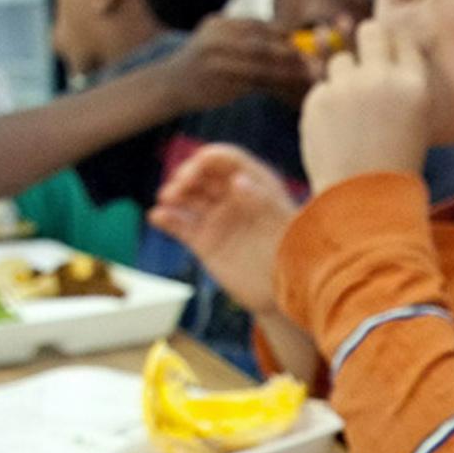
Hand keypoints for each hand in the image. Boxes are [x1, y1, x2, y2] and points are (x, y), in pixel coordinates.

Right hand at [148, 143, 298, 314]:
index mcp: (256, 185)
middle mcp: (234, 198)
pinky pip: (180, 225)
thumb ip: (261, 201)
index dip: (210, 158)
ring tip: (168, 198)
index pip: (227, 160)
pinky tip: (158, 217)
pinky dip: (166, 219)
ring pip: (188, 197)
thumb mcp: (282, 224)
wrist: (289, 294)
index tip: (198, 164)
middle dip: (187, 175)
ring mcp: (218, 219)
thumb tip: (238, 180)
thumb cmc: (295, 255)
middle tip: (178, 187)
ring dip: (173, 192)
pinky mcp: (205, 242)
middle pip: (202, 175)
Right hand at [165, 15, 313, 113]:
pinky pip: (255, 84)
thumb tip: (287, 41)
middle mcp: (216, 39)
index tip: (300, 44)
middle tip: (311, 61)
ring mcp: (217, 61)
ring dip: (286, 72)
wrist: (171, 83)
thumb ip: (245, 38)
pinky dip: (275, 87)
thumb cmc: (203, 64)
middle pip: (261, 43)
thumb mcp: (217, 40)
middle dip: (288, 52)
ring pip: (260, 65)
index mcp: (219, 24)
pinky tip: (289, 92)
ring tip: (306, 77)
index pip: (257, 25)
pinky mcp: (221, 82)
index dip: (282, 34)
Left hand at [300, 18, 430, 194]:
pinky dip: (327, 106)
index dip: (394, 48)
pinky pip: (322, 88)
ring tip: (353, 115)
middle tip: (367, 67)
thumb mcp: (417, 121)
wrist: (365, 202)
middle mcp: (382, 78)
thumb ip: (401, 84)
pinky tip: (338, 133)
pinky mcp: (318, 99)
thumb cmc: (396, 165)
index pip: (403, 39)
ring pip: (341, 60)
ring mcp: (347, 87)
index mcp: (414, 85)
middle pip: (371, 30)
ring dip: (345, 79)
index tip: (390, 60)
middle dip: (367, 43)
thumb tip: (382, 40)